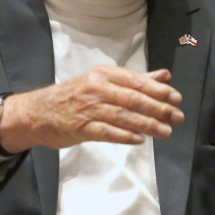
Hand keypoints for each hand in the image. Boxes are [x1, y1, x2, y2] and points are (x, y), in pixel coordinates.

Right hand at [0, 65, 183, 151]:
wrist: (37, 112)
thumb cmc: (76, 96)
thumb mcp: (104, 82)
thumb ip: (136, 80)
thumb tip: (165, 76)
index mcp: (104, 74)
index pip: (137, 81)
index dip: (159, 90)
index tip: (177, 98)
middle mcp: (97, 88)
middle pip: (133, 98)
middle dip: (158, 108)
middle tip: (177, 117)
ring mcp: (88, 108)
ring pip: (122, 116)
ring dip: (146, 124)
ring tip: (165, 131)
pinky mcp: (80, 127)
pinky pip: (106, 132)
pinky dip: (124, 135)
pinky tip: (140, 140)